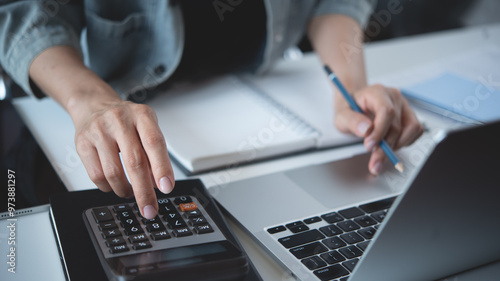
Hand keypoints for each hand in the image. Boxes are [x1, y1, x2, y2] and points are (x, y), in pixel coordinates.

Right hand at [73, 98, 174, 218]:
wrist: (94, 105)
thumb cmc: (126, 121)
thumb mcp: (146, 128)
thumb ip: (154, 153)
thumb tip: (158, 184)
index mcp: (142, 115)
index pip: (154, 143)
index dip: (162, 167)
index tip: (167, 188)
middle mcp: (120, 121)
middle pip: (134, 162)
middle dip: (144, 191)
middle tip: (150, 208)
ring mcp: (99, 131)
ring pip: (113, 172)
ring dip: (124, 190)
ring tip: (130, 192)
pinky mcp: (82, 143)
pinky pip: (96, 175)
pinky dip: (108, 187)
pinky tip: (114, 184)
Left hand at [334, 84, 423, 174]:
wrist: (354, 104)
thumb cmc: (349, 108)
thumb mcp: (341, 115)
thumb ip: (351, 121)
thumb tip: (366, 130)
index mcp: (377, 92)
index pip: (387, 111)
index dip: (380, 131)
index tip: (369, 146)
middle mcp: (393, 97)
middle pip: (396, 125)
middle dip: (385, 147)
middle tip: (374, 161)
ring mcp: (404, 106)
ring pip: (411, 129)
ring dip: (397, 145)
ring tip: (381, 150)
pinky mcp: (409, 115)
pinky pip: (416, 131)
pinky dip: (405, 142)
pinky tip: (390, 144)